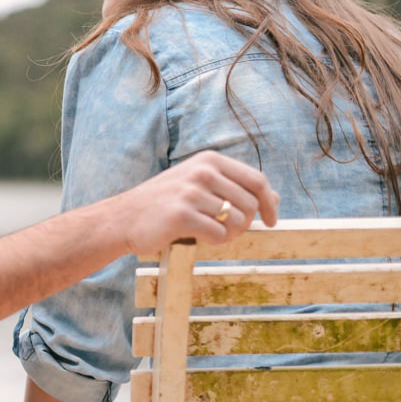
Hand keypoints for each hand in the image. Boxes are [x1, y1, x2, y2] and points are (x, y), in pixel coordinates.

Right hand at [113, 151, 278, 255]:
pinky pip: (219, 235)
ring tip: (210, 233)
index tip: (271, 220)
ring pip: (237, 221)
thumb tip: (275, 199)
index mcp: (209, 160)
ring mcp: (191, 192)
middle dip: (246, 223)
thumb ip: (235, 188)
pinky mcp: (182, 215)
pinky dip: (213, 241)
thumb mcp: (200, 185)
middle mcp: (202, 172)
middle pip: (251, 203)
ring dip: (229, 234)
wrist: (124, 217)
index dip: (269, 203)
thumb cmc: (165, 203)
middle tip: (228, 232)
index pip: (256, 180)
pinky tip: (197, 237)